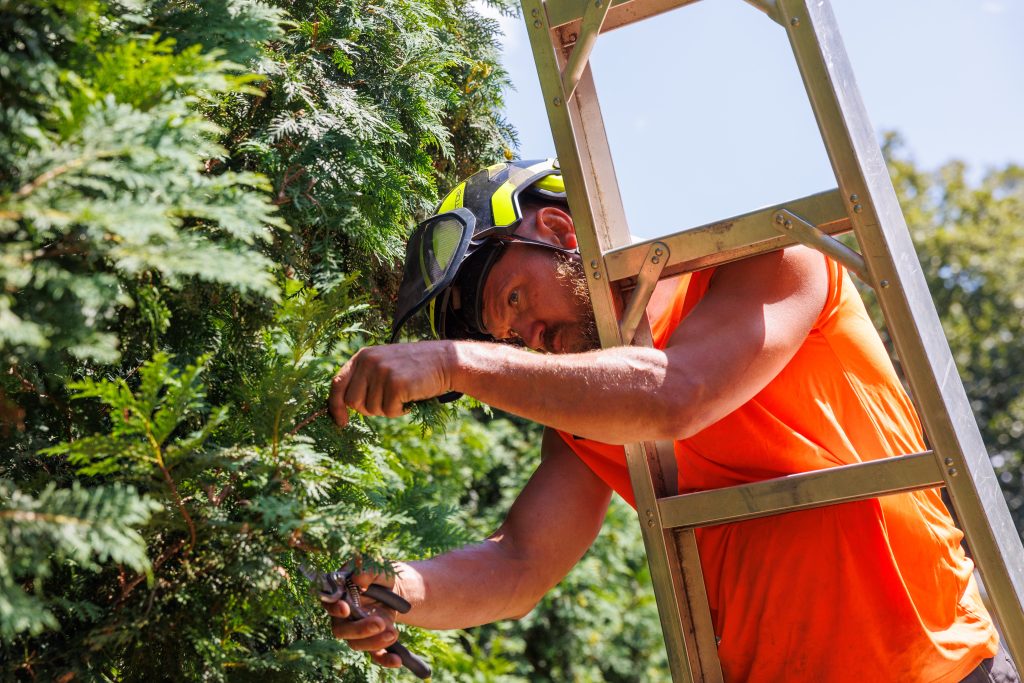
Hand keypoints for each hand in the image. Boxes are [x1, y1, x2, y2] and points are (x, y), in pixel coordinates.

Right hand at [321, 569, 403, 668]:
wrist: (396, 587)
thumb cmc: (381, 574)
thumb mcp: (379, 567)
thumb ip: (368, 569)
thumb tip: (359, 579)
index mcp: (340, 593)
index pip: (329, 602)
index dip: (334, 608)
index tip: (345, 608)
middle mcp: (344, 615)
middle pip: (342, 629)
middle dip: (359, 629)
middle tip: (379, 623)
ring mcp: (357, 630)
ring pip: (357, 643)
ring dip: (374, 641)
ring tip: (393, 633)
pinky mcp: (372, 640)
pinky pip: (375, 654)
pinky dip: (385, 659)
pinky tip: (397, 660)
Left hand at [328, 341, 456, 426]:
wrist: (446, 361)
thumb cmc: (415, 368)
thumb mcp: (384, 365)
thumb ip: (365, 378)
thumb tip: (344, 405)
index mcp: (363, 356)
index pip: (337, 384)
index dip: (335, 406)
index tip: (341, 422)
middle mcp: (369, 361)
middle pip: (353, 402)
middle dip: (369, 409)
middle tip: (389, 401)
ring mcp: (382, 371)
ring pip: (372, 409)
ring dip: (388, 409)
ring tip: (403, 395)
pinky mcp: (396, 384)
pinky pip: (389, 411)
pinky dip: (400, 411)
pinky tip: (411, 398)